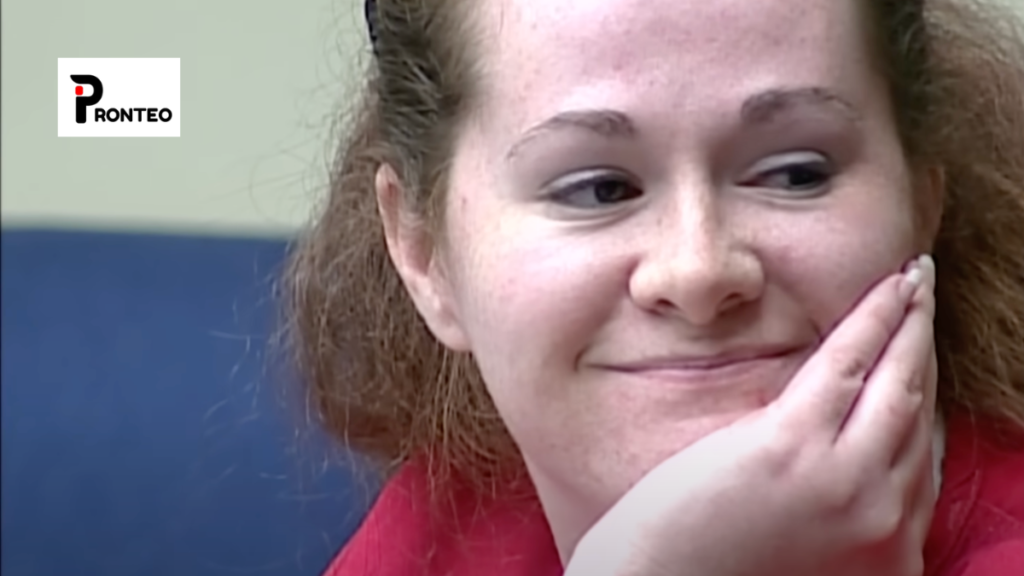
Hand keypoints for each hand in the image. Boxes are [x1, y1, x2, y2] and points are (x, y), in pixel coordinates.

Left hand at [565, 255, 937, 575]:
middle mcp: (884, 519)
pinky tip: (893, 287)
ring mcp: (846, 483)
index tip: (921, 361)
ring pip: (899, 384)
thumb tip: (842, 456)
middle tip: (925, 299)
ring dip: (913, 323)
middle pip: (919, 415)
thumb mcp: (801, 543)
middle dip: (926, 351)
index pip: (922, 460)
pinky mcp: (795, 447)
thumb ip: (835, 505)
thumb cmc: (714, 571)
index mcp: (884, 549)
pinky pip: (850, 365)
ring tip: (914, 281)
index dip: (925, 401)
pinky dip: (879, 318)